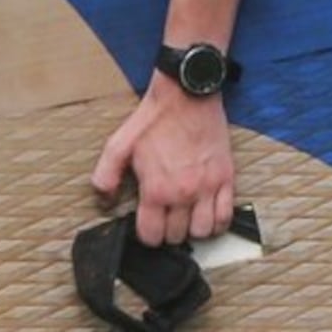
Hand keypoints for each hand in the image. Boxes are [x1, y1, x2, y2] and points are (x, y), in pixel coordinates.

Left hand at [92, 80, 234, 247]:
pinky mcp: (225, 178)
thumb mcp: (119, 144)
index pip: (151, 235)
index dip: (146, 234)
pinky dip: (217, 223)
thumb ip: (106, 176)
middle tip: (165, 219)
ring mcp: (207, 187)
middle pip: (177, 236)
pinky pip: (225, 216)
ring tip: (185, 218)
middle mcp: (183, 193)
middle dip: (168, 232)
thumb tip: (105, 201)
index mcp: (156, 189)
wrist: (187, 94)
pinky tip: (207, 215)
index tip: (147, 225)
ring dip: (192, 230)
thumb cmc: (154, 118)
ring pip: (203, 232)